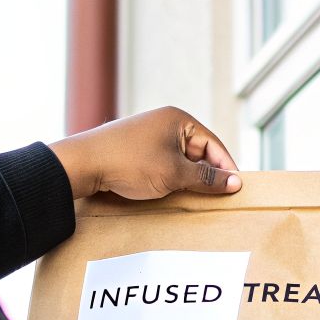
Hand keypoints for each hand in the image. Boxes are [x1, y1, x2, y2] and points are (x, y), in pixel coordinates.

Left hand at [49, 106, 240, 200]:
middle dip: (206, 175)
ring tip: (195, 199)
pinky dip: (170, 179)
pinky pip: (163, 163)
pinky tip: (171, 194)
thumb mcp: (174, 173)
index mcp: (178, 119)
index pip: (213, 144)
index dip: (226, 167)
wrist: (83, 164)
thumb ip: (206, 178)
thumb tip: (235, 182)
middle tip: (217, 198)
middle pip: (197, 152)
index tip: (237, 189)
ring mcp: (149, 136)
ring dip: (188, 179)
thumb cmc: (129, 163)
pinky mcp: (135, 149)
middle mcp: (164, 123)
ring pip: (180, 160)